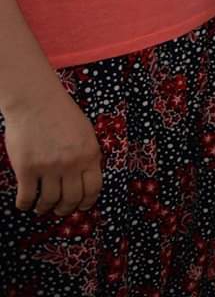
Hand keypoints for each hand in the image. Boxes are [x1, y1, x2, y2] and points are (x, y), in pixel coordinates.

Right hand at [3, 84, 101, 214]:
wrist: (35, 101)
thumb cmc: (61, 114)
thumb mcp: (86, 133)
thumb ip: (88, 154)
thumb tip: (87, 176)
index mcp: (90, 154)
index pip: (93, 188)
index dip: (87, 202)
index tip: (82, 207)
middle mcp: (71, 164)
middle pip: (71, 198)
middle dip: (66, 209)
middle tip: (60, 211)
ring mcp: (48, 167)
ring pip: (49, 200)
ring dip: (45, 208)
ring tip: (41, 208)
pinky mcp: (27, 168)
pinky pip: (27, 196)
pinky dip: (25, 204)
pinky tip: (25, 204)